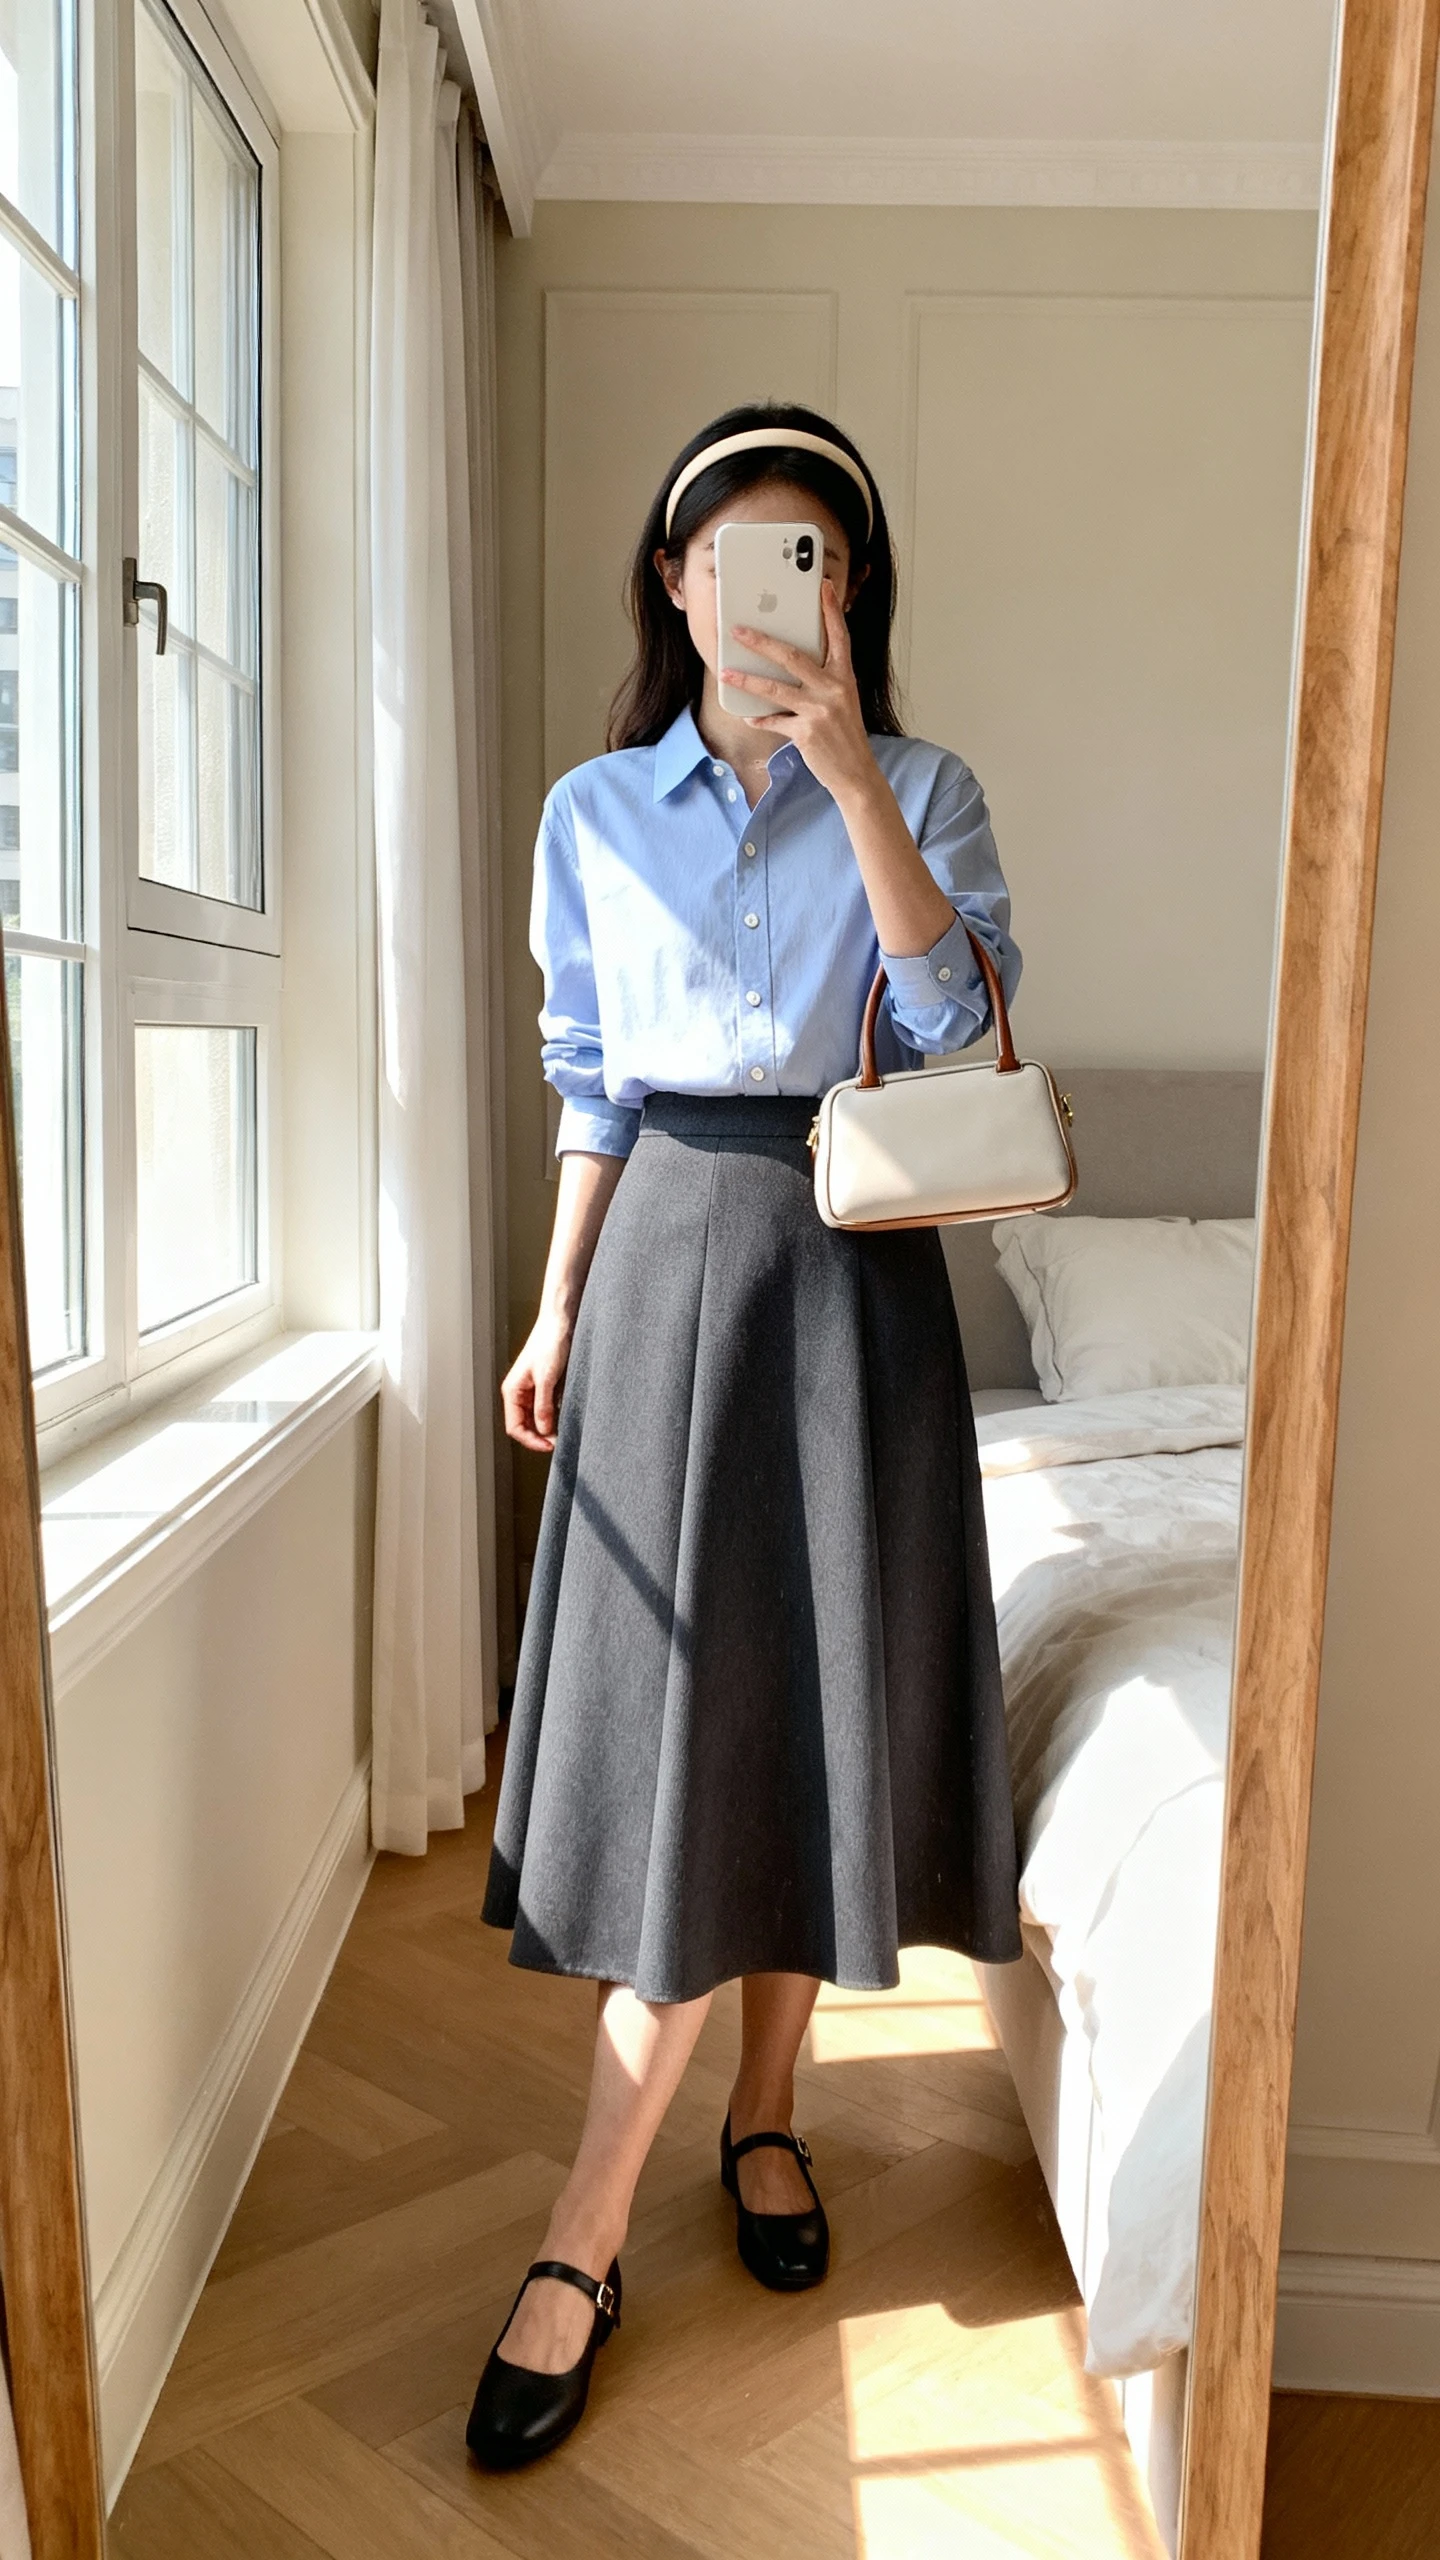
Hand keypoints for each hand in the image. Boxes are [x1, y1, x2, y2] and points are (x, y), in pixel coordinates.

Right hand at [502, 1309, 573, 1452]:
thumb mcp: (547, 1378)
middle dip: (540, 1436)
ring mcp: (532, 1390)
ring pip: (535, 1419)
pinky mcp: (544, 1386)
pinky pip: (546, 1408)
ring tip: (564, 1432)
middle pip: (524, 1426)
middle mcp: (519, 1392)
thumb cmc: (550, 1342)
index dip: (532, 1440)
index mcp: (512, 1391)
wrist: (561, 1321)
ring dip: (548, 1428)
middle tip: (560, 1442)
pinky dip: (554, 1416)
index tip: (551, 1446)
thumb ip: (543, 1406)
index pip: (515, 1427)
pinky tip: (566, 1417)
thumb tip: (544, 1431)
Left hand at [721, 579, 877, 803]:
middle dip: (762, 642)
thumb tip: (790, 665)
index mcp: (844, 677)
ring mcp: (819, 711)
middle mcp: (833, 689)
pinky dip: (760, 719)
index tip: (824, 586)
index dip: (831, 610)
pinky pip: (774, 721)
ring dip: (747, 680)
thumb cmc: (845, 735)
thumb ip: (822, 680)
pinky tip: (749, 717)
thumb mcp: (843, 701)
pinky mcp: (805, 732)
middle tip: (740, 631)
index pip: (839, 637)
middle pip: (792, 657)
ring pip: (775, 689)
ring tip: (727, 672)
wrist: (856, 773)